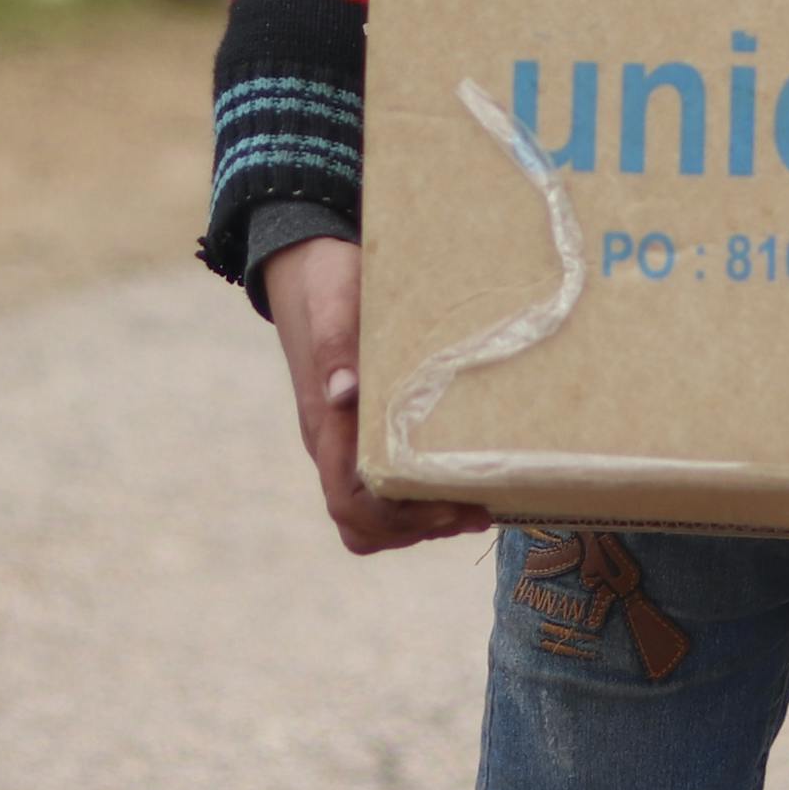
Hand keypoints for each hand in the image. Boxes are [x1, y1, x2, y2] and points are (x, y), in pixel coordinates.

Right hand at [263, 235, 488, 554]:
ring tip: (482, 505)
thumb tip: (343, 394)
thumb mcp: (332, 302)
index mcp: (324, 425)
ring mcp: (349, 440)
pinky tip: (467, 482)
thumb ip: (335, 345)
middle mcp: (334, 444)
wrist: (306, 260)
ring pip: (379, 514)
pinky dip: (426, 498)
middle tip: (477, 510)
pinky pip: (390, 486)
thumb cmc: (324, 279)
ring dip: (427, 520)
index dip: (397, 518)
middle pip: (366, 524)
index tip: (448, 504)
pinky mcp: (367, 429)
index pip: (348, 503)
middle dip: (420, 528)